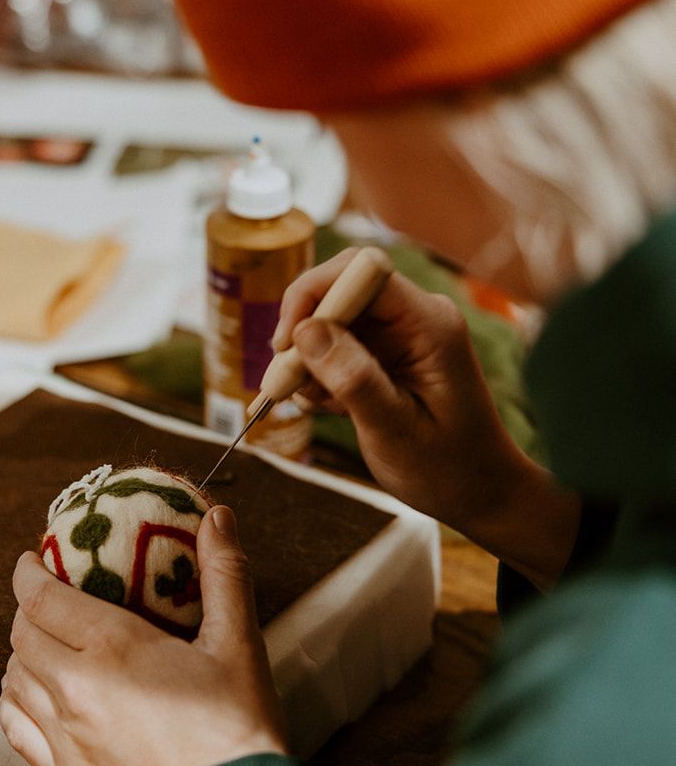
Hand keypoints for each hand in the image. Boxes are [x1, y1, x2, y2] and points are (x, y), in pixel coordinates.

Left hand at [0, 506, 287, 765]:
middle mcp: (74, 691)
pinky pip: (17, 730)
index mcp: (112, 648)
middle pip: (22, 635)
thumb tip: (218, 518)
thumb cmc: (239, 733)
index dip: (29, 571)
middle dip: (29, 609)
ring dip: (22, 655)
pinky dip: (17, 703)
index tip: (35, 558)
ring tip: (46, 645)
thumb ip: (225, 575)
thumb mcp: (239, 645)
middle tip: (50, 598)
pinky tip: (35, 699)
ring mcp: (63, 740)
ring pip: (13, 681)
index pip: (42, 596)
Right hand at [273, 251, 580, 587]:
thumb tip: (306, 331)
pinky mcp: (386, 355)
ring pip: (332, 319)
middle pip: (340, 289)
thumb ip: (354, 379)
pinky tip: (326, 406)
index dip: (316, 293)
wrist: (480, 492)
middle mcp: (415, 318)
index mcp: (430, 325)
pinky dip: (320, 372)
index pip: (362, 272)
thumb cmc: (449, 468)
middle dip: (304, 328)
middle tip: (285, 376)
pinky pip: (338, 344)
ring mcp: (401, 335)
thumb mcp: (395, 430)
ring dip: (308, 357)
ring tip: (311, 401)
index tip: (286, 341)